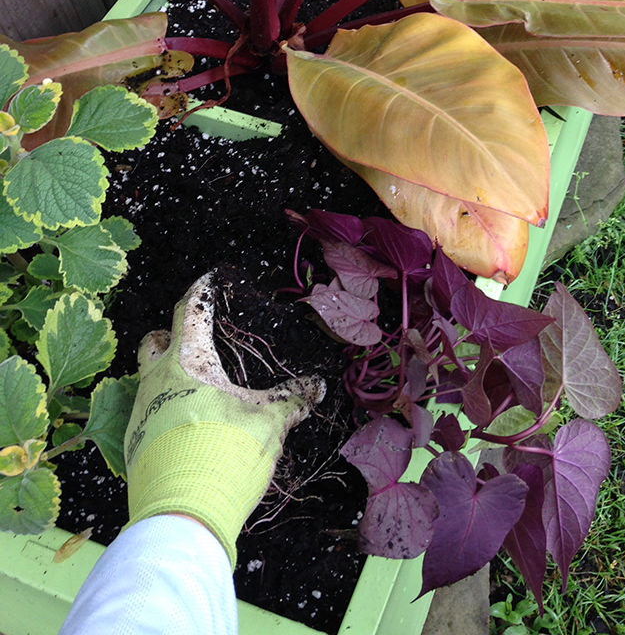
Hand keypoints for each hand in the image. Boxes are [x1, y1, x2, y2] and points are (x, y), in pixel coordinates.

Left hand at [124, 272, 324, 566]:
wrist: (183, 514)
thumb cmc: (226, 451)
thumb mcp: (270, 421)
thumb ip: (293, 398)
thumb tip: (317, 385)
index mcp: (187, 362)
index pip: (188, 311)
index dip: (200, 292)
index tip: (210, 281)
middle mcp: (156, 379)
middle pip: (154, 341)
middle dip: (170, 334)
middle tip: (195, 339)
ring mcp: (140, 412)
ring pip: (148, 378)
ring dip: (168, 373)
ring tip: (199, 387)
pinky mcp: (135, 443)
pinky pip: (148, 411)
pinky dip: (166, 406)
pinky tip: (190, 424)